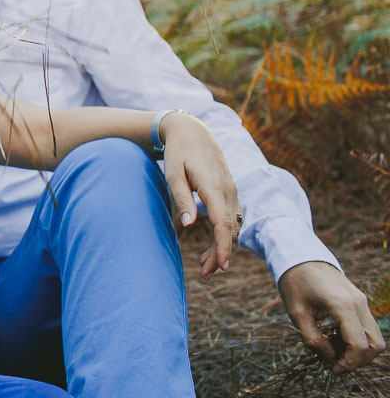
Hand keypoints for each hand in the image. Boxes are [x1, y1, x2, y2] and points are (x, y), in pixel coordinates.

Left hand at [159, 112, 240, 276]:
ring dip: (222, 245)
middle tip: (205, 274)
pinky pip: (231, 215)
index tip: (221, 266)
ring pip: (232, 224)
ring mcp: (231, 189)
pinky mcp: (229, 190)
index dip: (224, 247)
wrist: (192, 130)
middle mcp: (228, 189)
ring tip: (205, 264)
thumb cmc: (178, 152)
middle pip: (230, 228)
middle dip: (221, 253)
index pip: (224, 223)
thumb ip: (181, 199)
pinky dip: (225, 232)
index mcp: (214, 187)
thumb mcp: (173, 173)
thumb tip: (188, 225)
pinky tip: (214, 244)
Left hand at [278, 261, 385, 373]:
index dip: (349, 363)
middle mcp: (359, 303)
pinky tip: (336, 339)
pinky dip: (358, 338)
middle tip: (336, 364)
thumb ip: (312, 339)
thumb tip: (329, 357)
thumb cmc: (295, 282)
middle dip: (358, 360)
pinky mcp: (360, 300)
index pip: (359, 345)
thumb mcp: (296, 312)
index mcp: (343, 305)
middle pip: (375, 344)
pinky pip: (367, 327)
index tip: (333, 369)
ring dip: (360, 350)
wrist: (300, 255)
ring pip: (375, 336)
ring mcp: (362, 301)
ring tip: (334, 351)